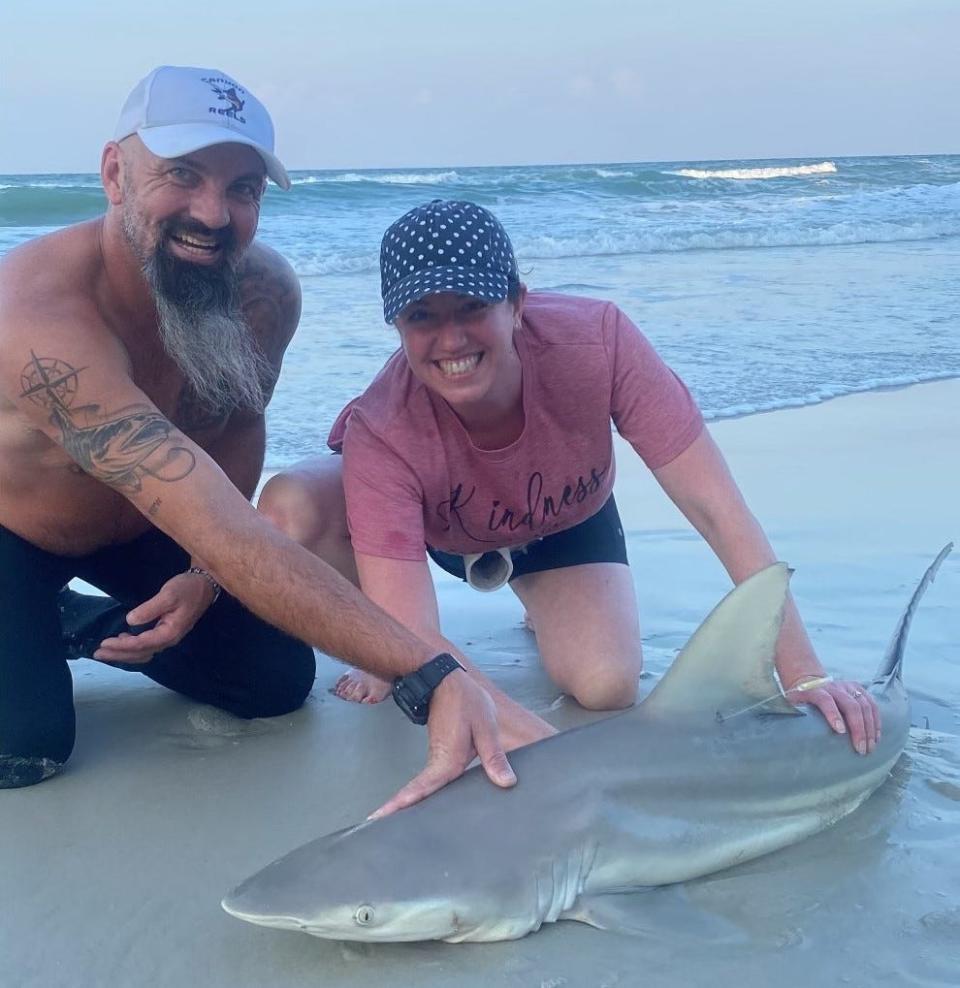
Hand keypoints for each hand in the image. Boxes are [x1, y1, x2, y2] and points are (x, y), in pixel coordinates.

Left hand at [92, 571, 215, 663]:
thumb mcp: (168, 595)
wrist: (205, 585)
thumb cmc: (187, 589)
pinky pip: (147, 646)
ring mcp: (168, 637)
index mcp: (170, 633)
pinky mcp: (166, 632)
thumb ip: (149, 609)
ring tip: (106, 651)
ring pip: (143, 653)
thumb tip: (130, 621)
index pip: (141, 644)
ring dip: (124, 654)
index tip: (103, 643)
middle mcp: (169, 639)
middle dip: (118, 654)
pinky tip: (123, 641)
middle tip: (97, 653)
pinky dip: (133, 648)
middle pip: (140, 654)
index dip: (121, 646)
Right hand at [370, 671, 516, 818]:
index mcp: (448, 760)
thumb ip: (494, 757)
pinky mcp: (439, 754)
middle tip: (380, 830)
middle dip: (399, 811)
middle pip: (416, 793)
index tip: (379, 817)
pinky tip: (427, 805)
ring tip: (397, 825)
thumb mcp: (486, 728)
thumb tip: (507, 783)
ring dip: (410, 804)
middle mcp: (438, 763)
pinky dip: (422, 793)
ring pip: (423, 787)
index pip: (421, 788)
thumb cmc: (466, 701)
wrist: (446, 681)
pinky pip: (430, 779)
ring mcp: (436, 758)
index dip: (402, 803)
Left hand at [786, 678, 880, 755]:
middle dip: (858, 729)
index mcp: (815, 690)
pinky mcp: (859, 688)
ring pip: (865, 706)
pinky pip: (872, 704)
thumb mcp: (792, 705)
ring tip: (870, 746)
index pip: (825, 700)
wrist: (809, 680)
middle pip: (851, 705)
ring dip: (870, 728)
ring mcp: (848, 687)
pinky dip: (876, 721)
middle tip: (861, 749)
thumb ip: (795, 715)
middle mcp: (834, 687)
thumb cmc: (800, 699)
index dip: (833, 714)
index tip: (840, 731)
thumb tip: (795, 736)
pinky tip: (876, 736)